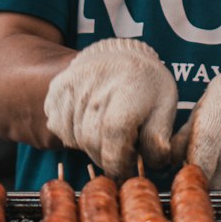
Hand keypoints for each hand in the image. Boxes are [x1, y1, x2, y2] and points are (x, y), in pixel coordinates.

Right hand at [43, 39, 177, 178]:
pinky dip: (75, 134)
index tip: (127, 166)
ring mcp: (71, 88)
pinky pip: (60, 129)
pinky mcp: (55, 92)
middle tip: (121, 149)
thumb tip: (156, 163)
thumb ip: (159, 137)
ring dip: (91, 145)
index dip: (119, 160)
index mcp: (127, 91)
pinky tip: (91, 122)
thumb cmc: (147, 86)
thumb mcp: (164, 107)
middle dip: (107, 156)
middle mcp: (95, 87)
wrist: (120, 55)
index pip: (114, 134)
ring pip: (75, 139)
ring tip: (107, 131)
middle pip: (92, 142)